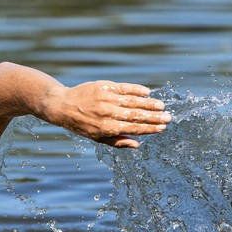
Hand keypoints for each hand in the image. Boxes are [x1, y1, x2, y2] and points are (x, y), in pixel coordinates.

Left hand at [43, 81, 171, 147]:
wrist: (63, 105)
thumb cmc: (82, 125)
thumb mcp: (97, 138)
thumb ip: (117, 142)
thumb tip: (138, 144)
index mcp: (106, 128)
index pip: (133, 128)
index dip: (149, 128)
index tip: (162, 128)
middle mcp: (107, 113)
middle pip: (136, 115)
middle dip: (154, 117)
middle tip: (168, 117)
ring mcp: (106, 99)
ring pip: (132, 101)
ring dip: (149, 104)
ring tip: (161, 106)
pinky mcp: (104, 86)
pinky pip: (124, 88)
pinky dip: (136, 90)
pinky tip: (147, 92)